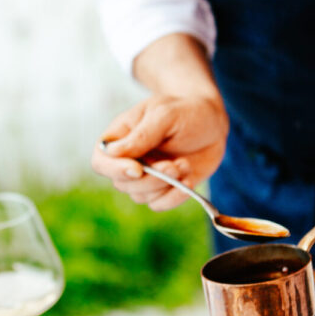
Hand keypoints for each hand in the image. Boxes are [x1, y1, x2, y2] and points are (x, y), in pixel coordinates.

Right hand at [91, 94, 228, 209]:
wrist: (213, 122)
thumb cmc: (185, 111)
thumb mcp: (164, 115)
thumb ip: (141, 135)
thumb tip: (112, 152)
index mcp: (121, 136)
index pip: (101, 161)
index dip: (114, 170)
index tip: (138, 169)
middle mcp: (129, 159)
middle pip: (122, 183)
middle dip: (150, 180)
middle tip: (173, 166)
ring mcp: (146, 176)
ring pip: (140, 196)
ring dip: (165, 186)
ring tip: (184, 165)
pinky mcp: (164, 188)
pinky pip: (159, 204)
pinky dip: (175, 197)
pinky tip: (189, 180)